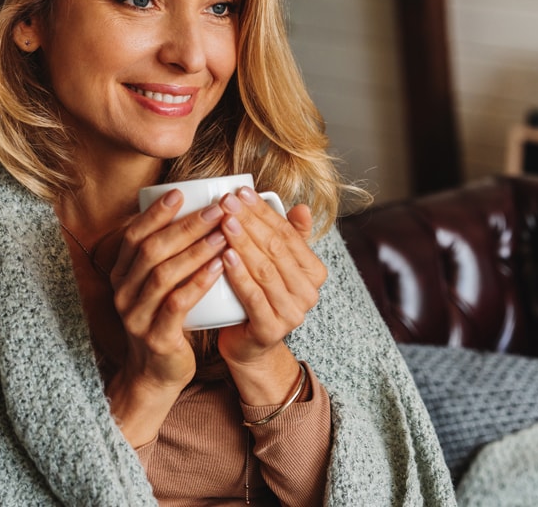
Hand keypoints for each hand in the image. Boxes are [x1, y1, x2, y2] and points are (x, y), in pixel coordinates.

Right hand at [97, 189, 227, 444]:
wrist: (157, 373)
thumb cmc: (166, 320)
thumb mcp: (159, 285)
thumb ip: (167, 254)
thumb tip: (190, 211)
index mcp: (121, 274)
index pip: (133, 235)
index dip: (155, 213)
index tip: (180, 193)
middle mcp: (123, 292)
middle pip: (151, 250)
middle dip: (185, 226)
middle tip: (216, 209)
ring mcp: (136, 315)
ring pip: (163, 274)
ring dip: (196, 250)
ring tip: (223, 233)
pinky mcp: (155, 336)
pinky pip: (176, 304)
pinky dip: (198, 282)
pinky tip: (219, 267)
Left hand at [214, 187, 326, 403]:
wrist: (248, 346)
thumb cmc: (258, 296)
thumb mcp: (275, 264)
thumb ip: (289, 236)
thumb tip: (302, 207)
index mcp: (314, 272)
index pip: (287, 233)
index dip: (263, 211)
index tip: (240, 192)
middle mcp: (309, 293)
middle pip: (276, 249)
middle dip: (249, 222)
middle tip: (226, 202)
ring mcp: (292, 313)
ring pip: (265, 270)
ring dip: (243, 243)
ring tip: (223, 222)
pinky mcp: (271, 330)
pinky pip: (254, 297)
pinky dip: (239, 275)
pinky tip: (225, 256)